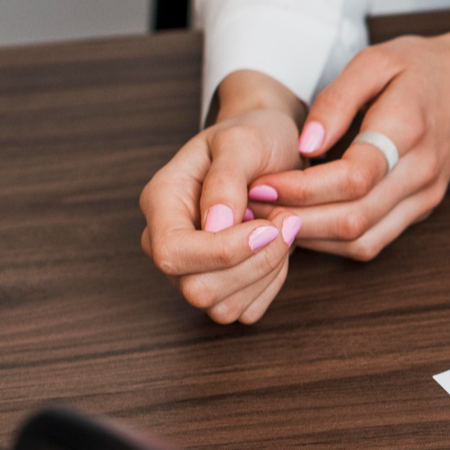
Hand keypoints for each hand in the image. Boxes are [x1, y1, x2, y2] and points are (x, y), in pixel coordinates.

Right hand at [139, 69, 306, 323]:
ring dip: (267, 273)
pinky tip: (278, 250)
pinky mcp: (222, 288)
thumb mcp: (242, 141)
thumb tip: (214, 225)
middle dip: (255, 263)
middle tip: (288, 221)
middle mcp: (167, 242)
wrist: (271, 149)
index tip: (268, 226)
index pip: (172, 253)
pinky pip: (245, 311)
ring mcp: (191, 269)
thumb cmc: (254, 138)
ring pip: (223, 308)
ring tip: (285, 229)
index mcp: (161, 202)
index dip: (223, 251)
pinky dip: (270, 285)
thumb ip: (225, 180)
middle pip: (198, 290)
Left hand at [254, 2, 449, 260]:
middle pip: (354, 218)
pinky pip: (374, 240)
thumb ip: (337, 100)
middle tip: (251, 208)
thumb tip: (304, 145)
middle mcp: (422, 171)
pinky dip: (334, 241)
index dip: (301, 188)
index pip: (354, 177)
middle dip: (295, 219)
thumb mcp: (377, 60)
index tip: (259, 182)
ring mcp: (425, 195)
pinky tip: (304, 223)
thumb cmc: (425, 67)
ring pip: (363, 240)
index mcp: (409, 129)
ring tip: (270, 219)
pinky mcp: (422, 208)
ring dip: (311, 238)